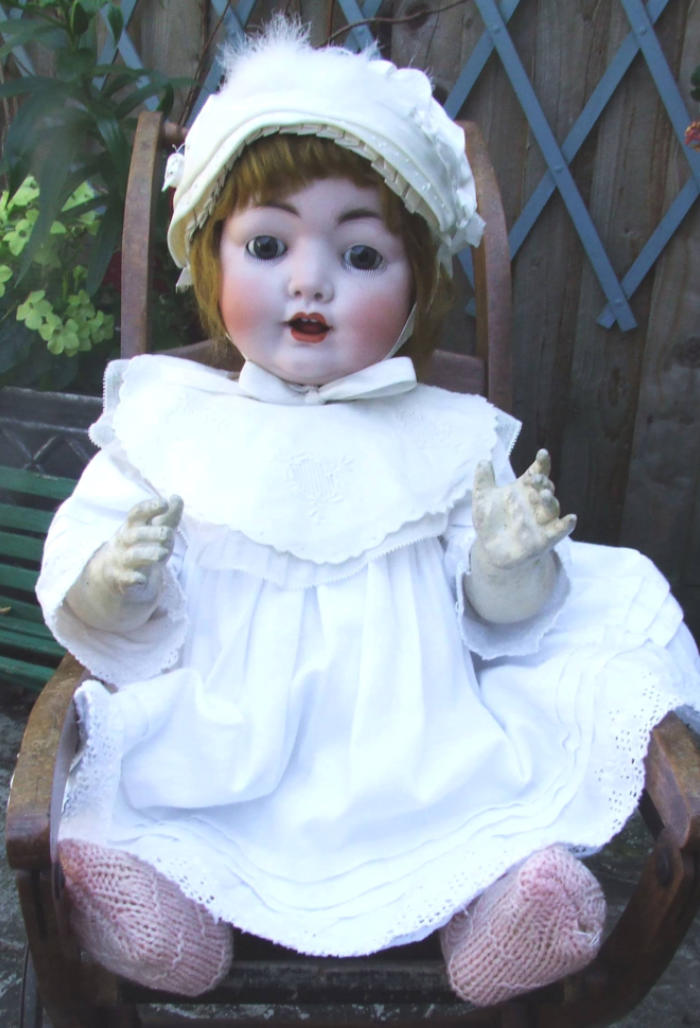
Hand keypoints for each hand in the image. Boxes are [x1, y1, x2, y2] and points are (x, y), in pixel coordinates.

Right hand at [100, 495, 183, 594]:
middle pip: (134, 535)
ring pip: (132, 556)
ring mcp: (121, 560)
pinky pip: (125, 578)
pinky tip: (142, 579)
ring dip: (147, 554)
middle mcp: (124, 541)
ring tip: (163, 554)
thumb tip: (176, 497)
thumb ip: (168, 515)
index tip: (164, 503)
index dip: (150, 507)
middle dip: (151, 533)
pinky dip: (133, 578)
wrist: (115, 573)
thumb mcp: (156, 530)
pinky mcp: (120, 579)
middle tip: (169, 533)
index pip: (137, 513)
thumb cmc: (142, 545)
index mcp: (132, 526)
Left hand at [472, 449, 575, 569]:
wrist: (489, 549)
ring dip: (551, 501)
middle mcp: (536, 503)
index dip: (542, 463)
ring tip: (545, 495)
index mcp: (524, 489)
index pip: (537, 472)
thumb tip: (483, 461)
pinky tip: (571, 519)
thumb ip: (483, 480)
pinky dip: (566, 525)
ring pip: (552, 508)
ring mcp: (542, 521)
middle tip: (536, 479)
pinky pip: (559, 531)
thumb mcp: (482, 499)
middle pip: (546, 488)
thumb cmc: (489, 521)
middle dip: (543, 483)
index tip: (542, 454)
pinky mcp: (544, 539)